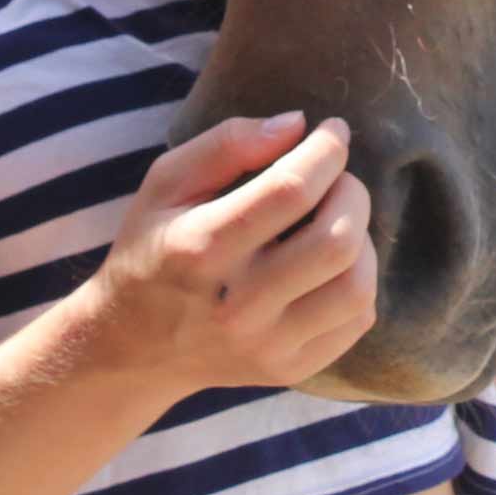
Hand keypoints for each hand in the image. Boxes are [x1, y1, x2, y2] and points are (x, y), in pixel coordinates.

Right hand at [80, 114, 377, 393]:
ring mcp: (267, 346)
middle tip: (336, 179)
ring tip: (337, 221)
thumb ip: (227, 144)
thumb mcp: (165, 183)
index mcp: (201, 248)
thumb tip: (299, 124)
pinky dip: (360, 279)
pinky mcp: (289, 370)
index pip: (291, 191)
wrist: (132, 349)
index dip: (326, 151)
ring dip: (363, 239)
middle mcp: (237, 306)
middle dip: (352, 192)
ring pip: (358, 287)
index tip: (333, 131)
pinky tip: (332, 264)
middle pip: (337, 241)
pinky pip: (358, 320)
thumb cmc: (153, 249)